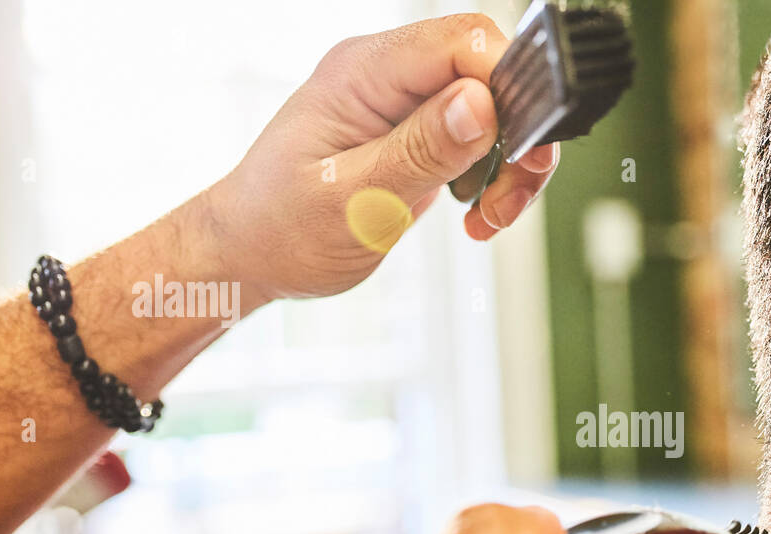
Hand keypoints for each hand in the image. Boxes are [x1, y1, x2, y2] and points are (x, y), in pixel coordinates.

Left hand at [206, 14, 560, 302]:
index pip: (462, 42)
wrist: (252, 253)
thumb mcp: (352, 199)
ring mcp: (404, 105)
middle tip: (508, 197)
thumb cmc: (282, 229)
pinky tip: (477, 215)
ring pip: (495, 109)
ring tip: (491, 216)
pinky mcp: (418, 134)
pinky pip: (480, 138)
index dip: (507, 88)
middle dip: (518, 136)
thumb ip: (420, 150)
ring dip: (511, 164)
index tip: (517, 150)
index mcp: (363, 73)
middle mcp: (387, 77)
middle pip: (490, 73)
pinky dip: (494, 178)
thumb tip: (481, 104)